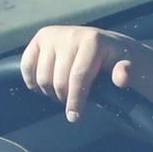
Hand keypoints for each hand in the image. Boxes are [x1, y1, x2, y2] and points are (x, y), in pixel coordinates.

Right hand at [20, 26, 141, 122]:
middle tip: (72, 104)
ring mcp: (53, 34)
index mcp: (92, 40)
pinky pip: (27, 66)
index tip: (75, 117)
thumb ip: (124, 73)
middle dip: (64, 97)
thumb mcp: (126, 66)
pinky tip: (45, 87)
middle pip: (59, 79)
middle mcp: (71, 34)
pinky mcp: (40, 38)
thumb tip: (122, 78)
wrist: (105, 43)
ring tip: (63, 94)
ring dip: (50, 92)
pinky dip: (33, 81)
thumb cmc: (116, 60)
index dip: (75, 100)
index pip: (79, 77)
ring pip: (42, 76)